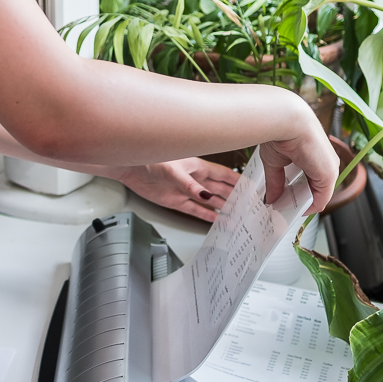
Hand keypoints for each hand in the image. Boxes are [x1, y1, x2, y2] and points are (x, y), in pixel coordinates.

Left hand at [114, 158, 239, 221]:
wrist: (130, 168)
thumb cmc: (150, 161)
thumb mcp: (172, 171)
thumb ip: (189, 185)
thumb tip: (205, 196)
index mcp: (199, 167)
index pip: (224, 175)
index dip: (238, 182)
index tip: (252, 188)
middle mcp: (196, 179)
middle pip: (221, 190)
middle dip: (235, 197)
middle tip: (249, 207)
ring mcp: (187, 191)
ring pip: (211, 201)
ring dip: (223, 209)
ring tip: (237, 217)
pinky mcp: (177, 201)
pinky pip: (196, 210)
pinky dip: (207, 215)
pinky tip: (217, 220)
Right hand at [259, 107, 339, 213]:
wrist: (285, 121)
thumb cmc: (279, 133)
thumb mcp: (275, 162)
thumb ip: (276, 182)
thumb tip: (270, 199)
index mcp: (313, 155)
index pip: (309, 180)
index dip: (295, 192)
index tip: (282, 201)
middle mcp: (324, 162)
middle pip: (314, 189)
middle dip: (298, 201)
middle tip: (282, 209)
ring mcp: (329, 168)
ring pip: (317, 195)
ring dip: (302, 205)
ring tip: (285, 211)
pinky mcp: (329, 175)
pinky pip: (321, 198)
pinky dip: (308, 207)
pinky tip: (294, 210)